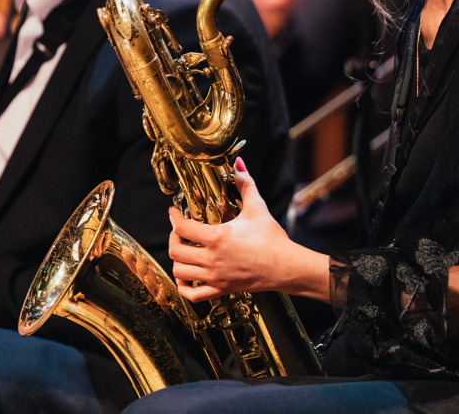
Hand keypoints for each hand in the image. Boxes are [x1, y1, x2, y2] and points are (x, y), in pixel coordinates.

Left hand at [168, 158, 329, 303]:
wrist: (286, 266)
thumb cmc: (271, 238)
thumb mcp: (257, 207)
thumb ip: (245, 184)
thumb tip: (239, 163)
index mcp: (217, 237)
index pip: (182, 227)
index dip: (174, 217)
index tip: (173, 212)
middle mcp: (212, 259)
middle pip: (175, 251)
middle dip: (172, 238)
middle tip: (179, 231)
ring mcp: (215, 276)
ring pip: (180, 272)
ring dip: (177, 261)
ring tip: (183, 251)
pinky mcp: (221, 289)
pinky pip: (194, 296)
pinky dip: (184, 288)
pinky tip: (187, 278)